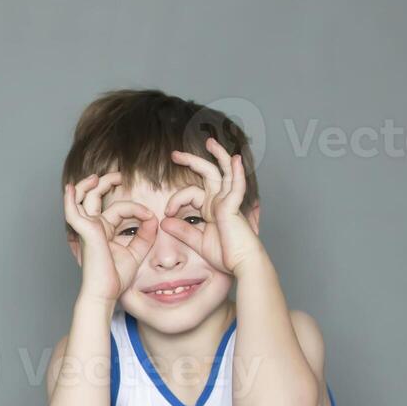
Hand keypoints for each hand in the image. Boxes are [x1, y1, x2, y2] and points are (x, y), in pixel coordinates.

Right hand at [64, 172, 158, 303]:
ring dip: (89, 185)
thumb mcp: (136, 252)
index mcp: (103, 231)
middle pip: (94, 197)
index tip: (150, 217)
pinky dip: (71, 200)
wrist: (106, 292)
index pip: (118, 209)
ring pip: (83, 199)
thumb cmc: (116, 277)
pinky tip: (71, 189)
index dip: (136, 209)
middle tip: (118, 176)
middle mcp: (93, 227)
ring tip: (99, 177)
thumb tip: (154, 218)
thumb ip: (145, 235)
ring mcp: (87, 228)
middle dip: (105, 183)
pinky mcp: (85, 232)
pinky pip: (74, 212)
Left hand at [162, 137, 264, 276]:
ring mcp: (229, 201)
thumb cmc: (225, 254)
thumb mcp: (197, 241)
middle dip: (192, 161)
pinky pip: (236, 185)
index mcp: (213, 207)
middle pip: (208, 174)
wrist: (242, 264)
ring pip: (223, 172)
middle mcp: (221, 201)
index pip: (191, 193)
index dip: (175, 200)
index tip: (166, 213)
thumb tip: (164, 222)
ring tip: (209, 141)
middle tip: (174, 154)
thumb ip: (182, 230)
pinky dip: (236, 172)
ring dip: (217, 155)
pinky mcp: (234, 207)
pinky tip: (234, 159)